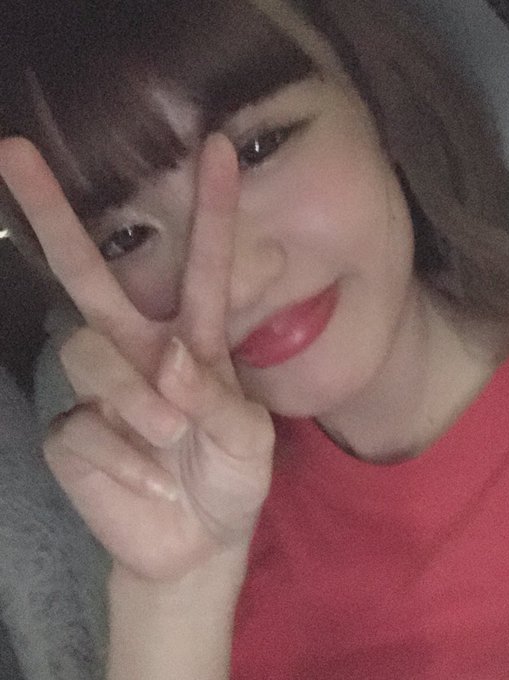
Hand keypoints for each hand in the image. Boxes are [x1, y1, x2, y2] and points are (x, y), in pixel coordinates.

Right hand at [0, 135, 274, 580]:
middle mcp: (140, 351)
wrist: (198, 540)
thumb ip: (217, 399)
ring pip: (88, 351)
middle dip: (55, 216)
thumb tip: (169, 358)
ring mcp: (100, 389)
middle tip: (14, 151)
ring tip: (170, 438)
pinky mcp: (70, 432)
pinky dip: (121, 458)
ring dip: (136, 399)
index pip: (204, 268)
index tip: (220, 147)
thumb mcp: (248, 441)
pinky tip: (145, 479)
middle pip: (90, 275)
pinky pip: (82, 426)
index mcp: (194, 342)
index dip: (212, 211)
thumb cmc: (230, 479)